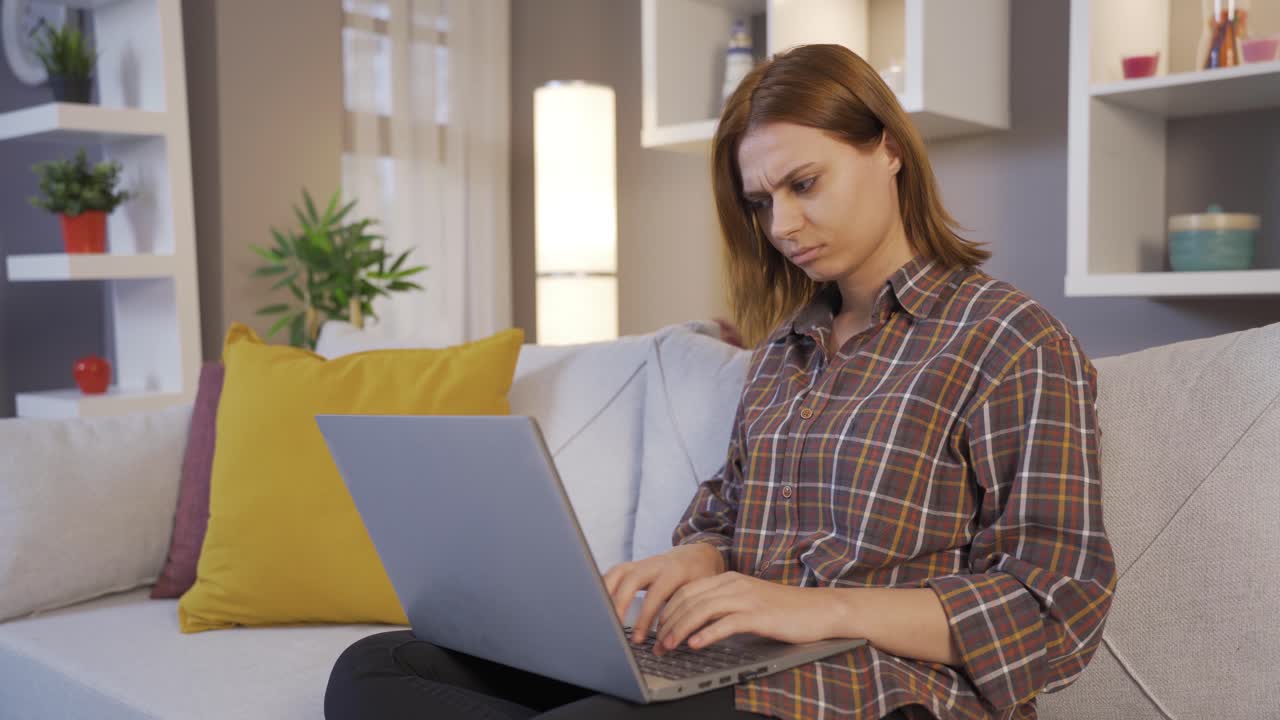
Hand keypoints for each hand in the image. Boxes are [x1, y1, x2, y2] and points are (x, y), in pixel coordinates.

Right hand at [602, 542, 725, 645]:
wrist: (699, 555)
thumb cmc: (700, 578)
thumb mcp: (700, 594)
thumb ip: (685, 614)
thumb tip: (672, 642)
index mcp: (674, 571)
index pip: (655, 594)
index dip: (645, 618)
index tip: (638, 638)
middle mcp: (656, 564)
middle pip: (631, 579)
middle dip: (620, 603)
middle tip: (613, 625)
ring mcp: (643, 562)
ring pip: (619, 572)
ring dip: (607, 592)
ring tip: (600, 614)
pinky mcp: (634, 566)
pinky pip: (615, 572)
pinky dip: (605, 586)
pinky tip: (599, 602)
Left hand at [653, 572, 841, 655]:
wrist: (819, 609)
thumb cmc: (784, 610)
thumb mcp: (747, 602)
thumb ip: (723, 608)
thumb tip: (694, 626)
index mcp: (728, 579)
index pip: (686, 591)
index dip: (667, 611)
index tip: (657, 632)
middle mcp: (734, 584)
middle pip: (689, 600)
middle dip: (668, 623)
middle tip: (657, 645)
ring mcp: (746, 598)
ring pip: (702, 609)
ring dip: (681, 629)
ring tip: (669, 646)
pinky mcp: (759, 615)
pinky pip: (726, 622)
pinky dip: (707, 634)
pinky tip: (696, 645)